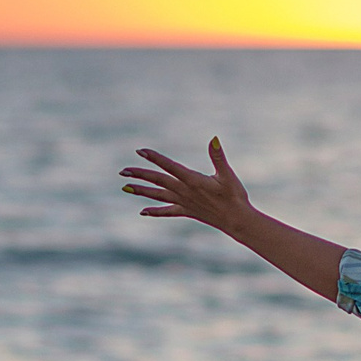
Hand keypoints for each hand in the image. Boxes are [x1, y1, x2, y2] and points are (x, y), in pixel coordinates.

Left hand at [121, 139, 255, 234]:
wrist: (237, 222)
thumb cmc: (235, 196)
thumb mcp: (228, 174)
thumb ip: (218, 156)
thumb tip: (214, 139)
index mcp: (193, 180)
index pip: (169, 166)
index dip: (154, 158)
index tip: (140, 151)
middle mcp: (184, 192)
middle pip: (158, 181)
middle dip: (140, 175)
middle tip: (122, 171)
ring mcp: (184, 203)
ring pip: (158, 196)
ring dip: (141, 191)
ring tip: (125, 188)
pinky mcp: (187, 212)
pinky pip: (167, 212)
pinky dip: (155, 211)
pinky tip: (143, 212)